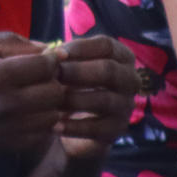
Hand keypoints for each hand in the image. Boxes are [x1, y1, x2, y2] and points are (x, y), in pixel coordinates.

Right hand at [0, 31, 64, 154]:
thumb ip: (7, 39)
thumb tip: (43, 46)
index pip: (46, 66)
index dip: (51, 59)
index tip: (45, 58)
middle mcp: (6, 104)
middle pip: (55, 92)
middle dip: (52, 81)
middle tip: (41, 78)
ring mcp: (6, 129)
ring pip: (51, 116)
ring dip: (48, 104)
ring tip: (35, 96)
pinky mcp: (3, 146)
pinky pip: (38, 135)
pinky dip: (39, 124)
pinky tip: (26, 114)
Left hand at [49, 36, 140, 160]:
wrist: (74, 125)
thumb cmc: (69, 84)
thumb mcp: (66, 66)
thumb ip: (57, 58)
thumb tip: (46, 56)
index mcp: (121, 57)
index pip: (106, 46)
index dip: (81, 48)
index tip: (55, 54)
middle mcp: (130, 80)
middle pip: (109, 70)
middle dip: (77, 72)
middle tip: (52, 76)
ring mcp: (126, 106)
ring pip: (104, 99)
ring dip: (73, 99)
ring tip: (50, 101)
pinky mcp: (116, 130)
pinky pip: (97, 128)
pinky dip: (73, 127)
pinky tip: (53, 125)